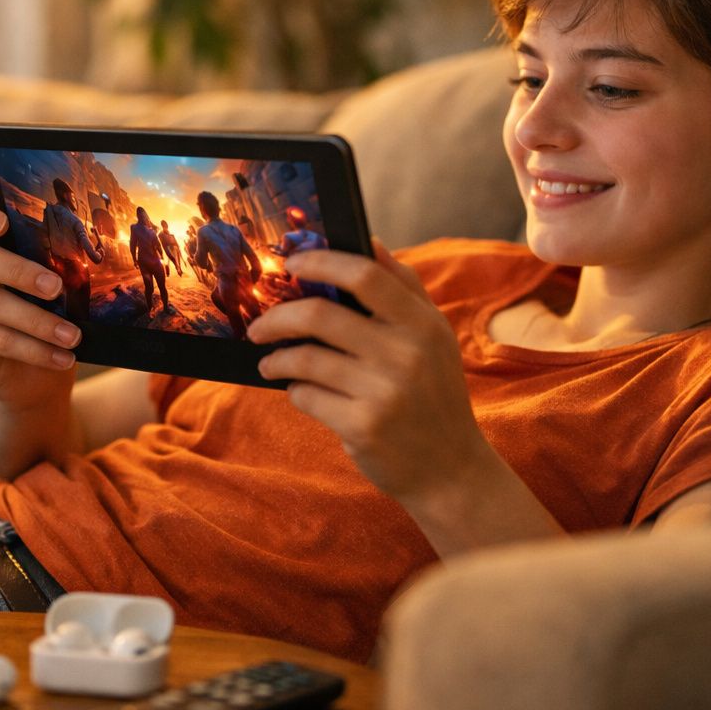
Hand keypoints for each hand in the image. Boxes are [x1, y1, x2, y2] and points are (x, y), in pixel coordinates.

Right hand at [0, 200, 80, 415]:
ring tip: (72, 336)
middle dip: (20, 271)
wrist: (33, 375)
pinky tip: (63, 357)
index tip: (2, 222)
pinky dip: (36, 350)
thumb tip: (87, 264)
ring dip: (39, 321)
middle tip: (57, 288)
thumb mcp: (53, 292)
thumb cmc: (48, 318)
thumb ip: (55, 272)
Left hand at [245, 241, 495, 507]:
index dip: (321, 263)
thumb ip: (404, 288)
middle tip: (259, 325)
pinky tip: (301, 393)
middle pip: (320, 315)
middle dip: (277, 317)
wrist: (451, 469)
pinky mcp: (363, 426)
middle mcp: (407, 354)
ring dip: (277, 359)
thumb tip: (369, 241)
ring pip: (304, 359)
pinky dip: (295, 391)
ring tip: (271, 362)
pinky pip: (306, 396)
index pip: (365, 276)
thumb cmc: (434, 394)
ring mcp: (385, 392)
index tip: (292, 265)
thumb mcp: (434, 338)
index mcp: (424, 324)